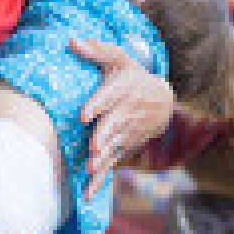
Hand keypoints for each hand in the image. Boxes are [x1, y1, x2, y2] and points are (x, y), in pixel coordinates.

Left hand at [72, 36, 174, 197]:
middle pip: (112, 126)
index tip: (83, 114)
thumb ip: (96, 50)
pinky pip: (112, 164)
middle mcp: (125, 113)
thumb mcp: (119, 58)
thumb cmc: (132, 76)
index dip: (97, 105)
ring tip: (90, 168)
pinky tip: (88, 193)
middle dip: (103, 136)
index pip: (108, 97)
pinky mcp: (124, 148)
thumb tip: (70, 40)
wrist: (163, 100)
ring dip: (103, 158)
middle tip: (92, 146)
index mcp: (121, 90)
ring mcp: (126, 133)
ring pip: (113, 147)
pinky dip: (101, 179)